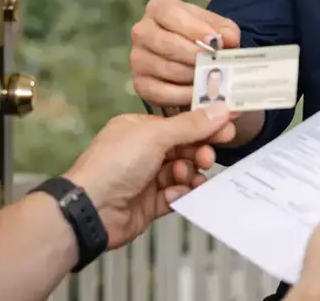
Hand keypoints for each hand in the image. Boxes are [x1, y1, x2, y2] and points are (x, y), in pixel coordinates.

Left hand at [64, 104, 232, 248]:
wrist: (92, 209)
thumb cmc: (114, 164)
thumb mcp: (155, 136)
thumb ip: (190, 125)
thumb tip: (219, 110)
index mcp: (139, 128)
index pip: (178, 123)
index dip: (202, 125)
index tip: (226, 128)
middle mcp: (142, 151)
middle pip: (183, 148)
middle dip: (198, 152)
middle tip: (207, 157)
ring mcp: (145, 178)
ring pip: (182, 172)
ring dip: (189, 174)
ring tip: (187, 177)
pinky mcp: (150, 203)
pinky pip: (175, 195)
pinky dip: (180, 194)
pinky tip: (176, 194)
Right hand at [130, 0, 240, 127]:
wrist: (191, 57)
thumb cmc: (202, 35)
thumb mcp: (216, 26)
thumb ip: (224, 30)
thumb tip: (227, 40)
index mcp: (159, 9)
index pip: (170, 14)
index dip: (194, 29)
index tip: (215, 41)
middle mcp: (142, 31)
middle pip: (166, 44)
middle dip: (194, 55)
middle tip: (214, 63)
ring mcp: (138, 58)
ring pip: (165, 69)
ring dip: (192, 76)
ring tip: (211, 79)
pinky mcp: (140, 83)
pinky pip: (160, 92)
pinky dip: (183, 95)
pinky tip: (199, 94)